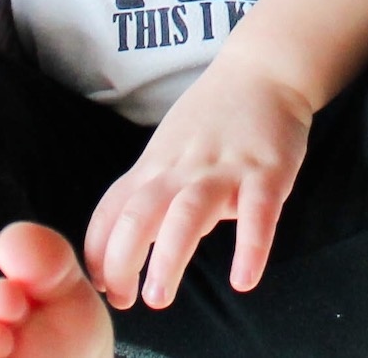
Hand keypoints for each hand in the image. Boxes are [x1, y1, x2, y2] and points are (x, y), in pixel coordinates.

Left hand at [84, 46, 314, 312]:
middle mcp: (182, 168)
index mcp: (156, 166)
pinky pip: (257, 212)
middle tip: (122, 299)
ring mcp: (224, 168)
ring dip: (169, 256)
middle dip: (122, 259)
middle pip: (140, 214)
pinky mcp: (266, 171)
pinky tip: (244, 279)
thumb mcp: (166, 148)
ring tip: (159, 295)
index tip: (100, 286)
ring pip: (187, 213)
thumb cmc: (212, 115)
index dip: (100, 250)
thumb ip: (148, 191)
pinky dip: (250, 247)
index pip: (114, 210)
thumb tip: (125, 244)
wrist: (262, 68)